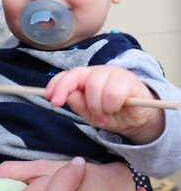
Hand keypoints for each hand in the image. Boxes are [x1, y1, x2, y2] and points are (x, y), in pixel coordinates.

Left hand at [45, 65, 163, 143]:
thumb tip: (65, 96)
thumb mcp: (91, 114)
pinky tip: (115, 109)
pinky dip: (111, 105)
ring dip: (97, 105)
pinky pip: (113, 91)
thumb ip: (78, 104)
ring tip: (104, 115)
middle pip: (78, 75)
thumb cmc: (113, 113)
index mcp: (86, 78)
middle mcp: (97, 72)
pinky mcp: (128, 80)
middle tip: (79, 111)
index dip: (57, 84)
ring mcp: (113, 73)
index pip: (67, 75)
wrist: (139, 118)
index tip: (50, 99)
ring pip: (95, 84)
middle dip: (71, 92)